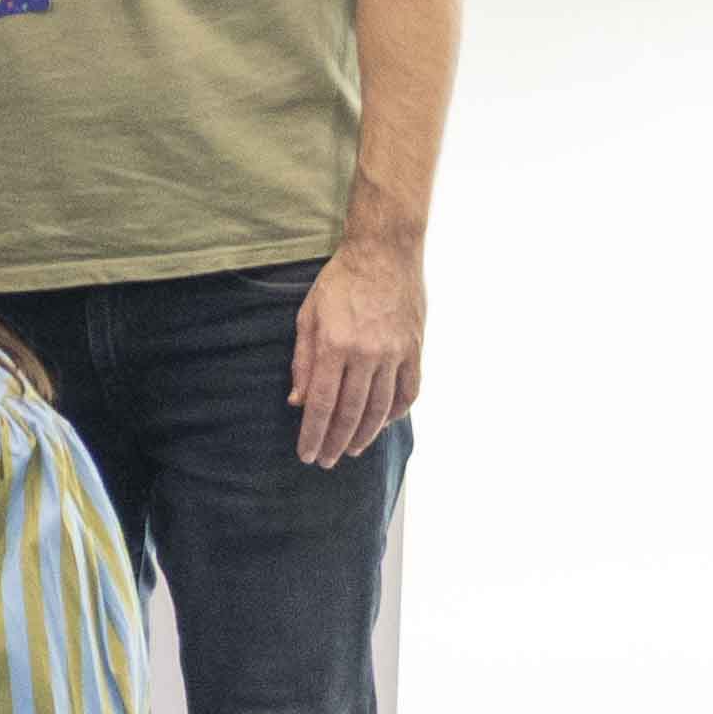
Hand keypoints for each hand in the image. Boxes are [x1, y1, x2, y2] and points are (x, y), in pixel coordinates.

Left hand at [289, 240, 425, 468]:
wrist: (385, 252)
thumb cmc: (340, 281)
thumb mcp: (308, 316)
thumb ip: (302, 361)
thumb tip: (297, 401)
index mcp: (335, 346)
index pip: (322, 404)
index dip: (313, 434)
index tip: (306, 455)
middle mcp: (367, 354)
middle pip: (350, 412)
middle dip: (336, 442)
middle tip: (326, 461)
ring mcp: (395, 353)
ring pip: (381, 408)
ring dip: (365, 434)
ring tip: (351, 450)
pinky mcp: (415, 349)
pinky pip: (408, 391)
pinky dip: (396, 413)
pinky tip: (382, 424)